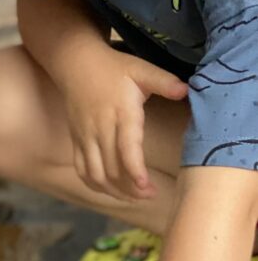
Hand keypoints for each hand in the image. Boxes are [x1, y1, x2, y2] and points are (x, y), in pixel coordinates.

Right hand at [60, 50, 187, 199]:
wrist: (75, 63)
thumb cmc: (113, 68)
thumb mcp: (140, 69)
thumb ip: (163, 81)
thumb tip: (186, 90)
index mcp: (120, 113)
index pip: (126, 148)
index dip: (135, 170)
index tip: (146, 186)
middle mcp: (100, 129)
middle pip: (112, 168)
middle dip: (131, 188)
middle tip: (151, 195)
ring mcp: (85, 137)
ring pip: (95, 174)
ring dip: (114, 191)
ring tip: (134, 197)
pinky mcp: (76, 140)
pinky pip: (82, 169)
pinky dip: (95, 185)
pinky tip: (111, 191)